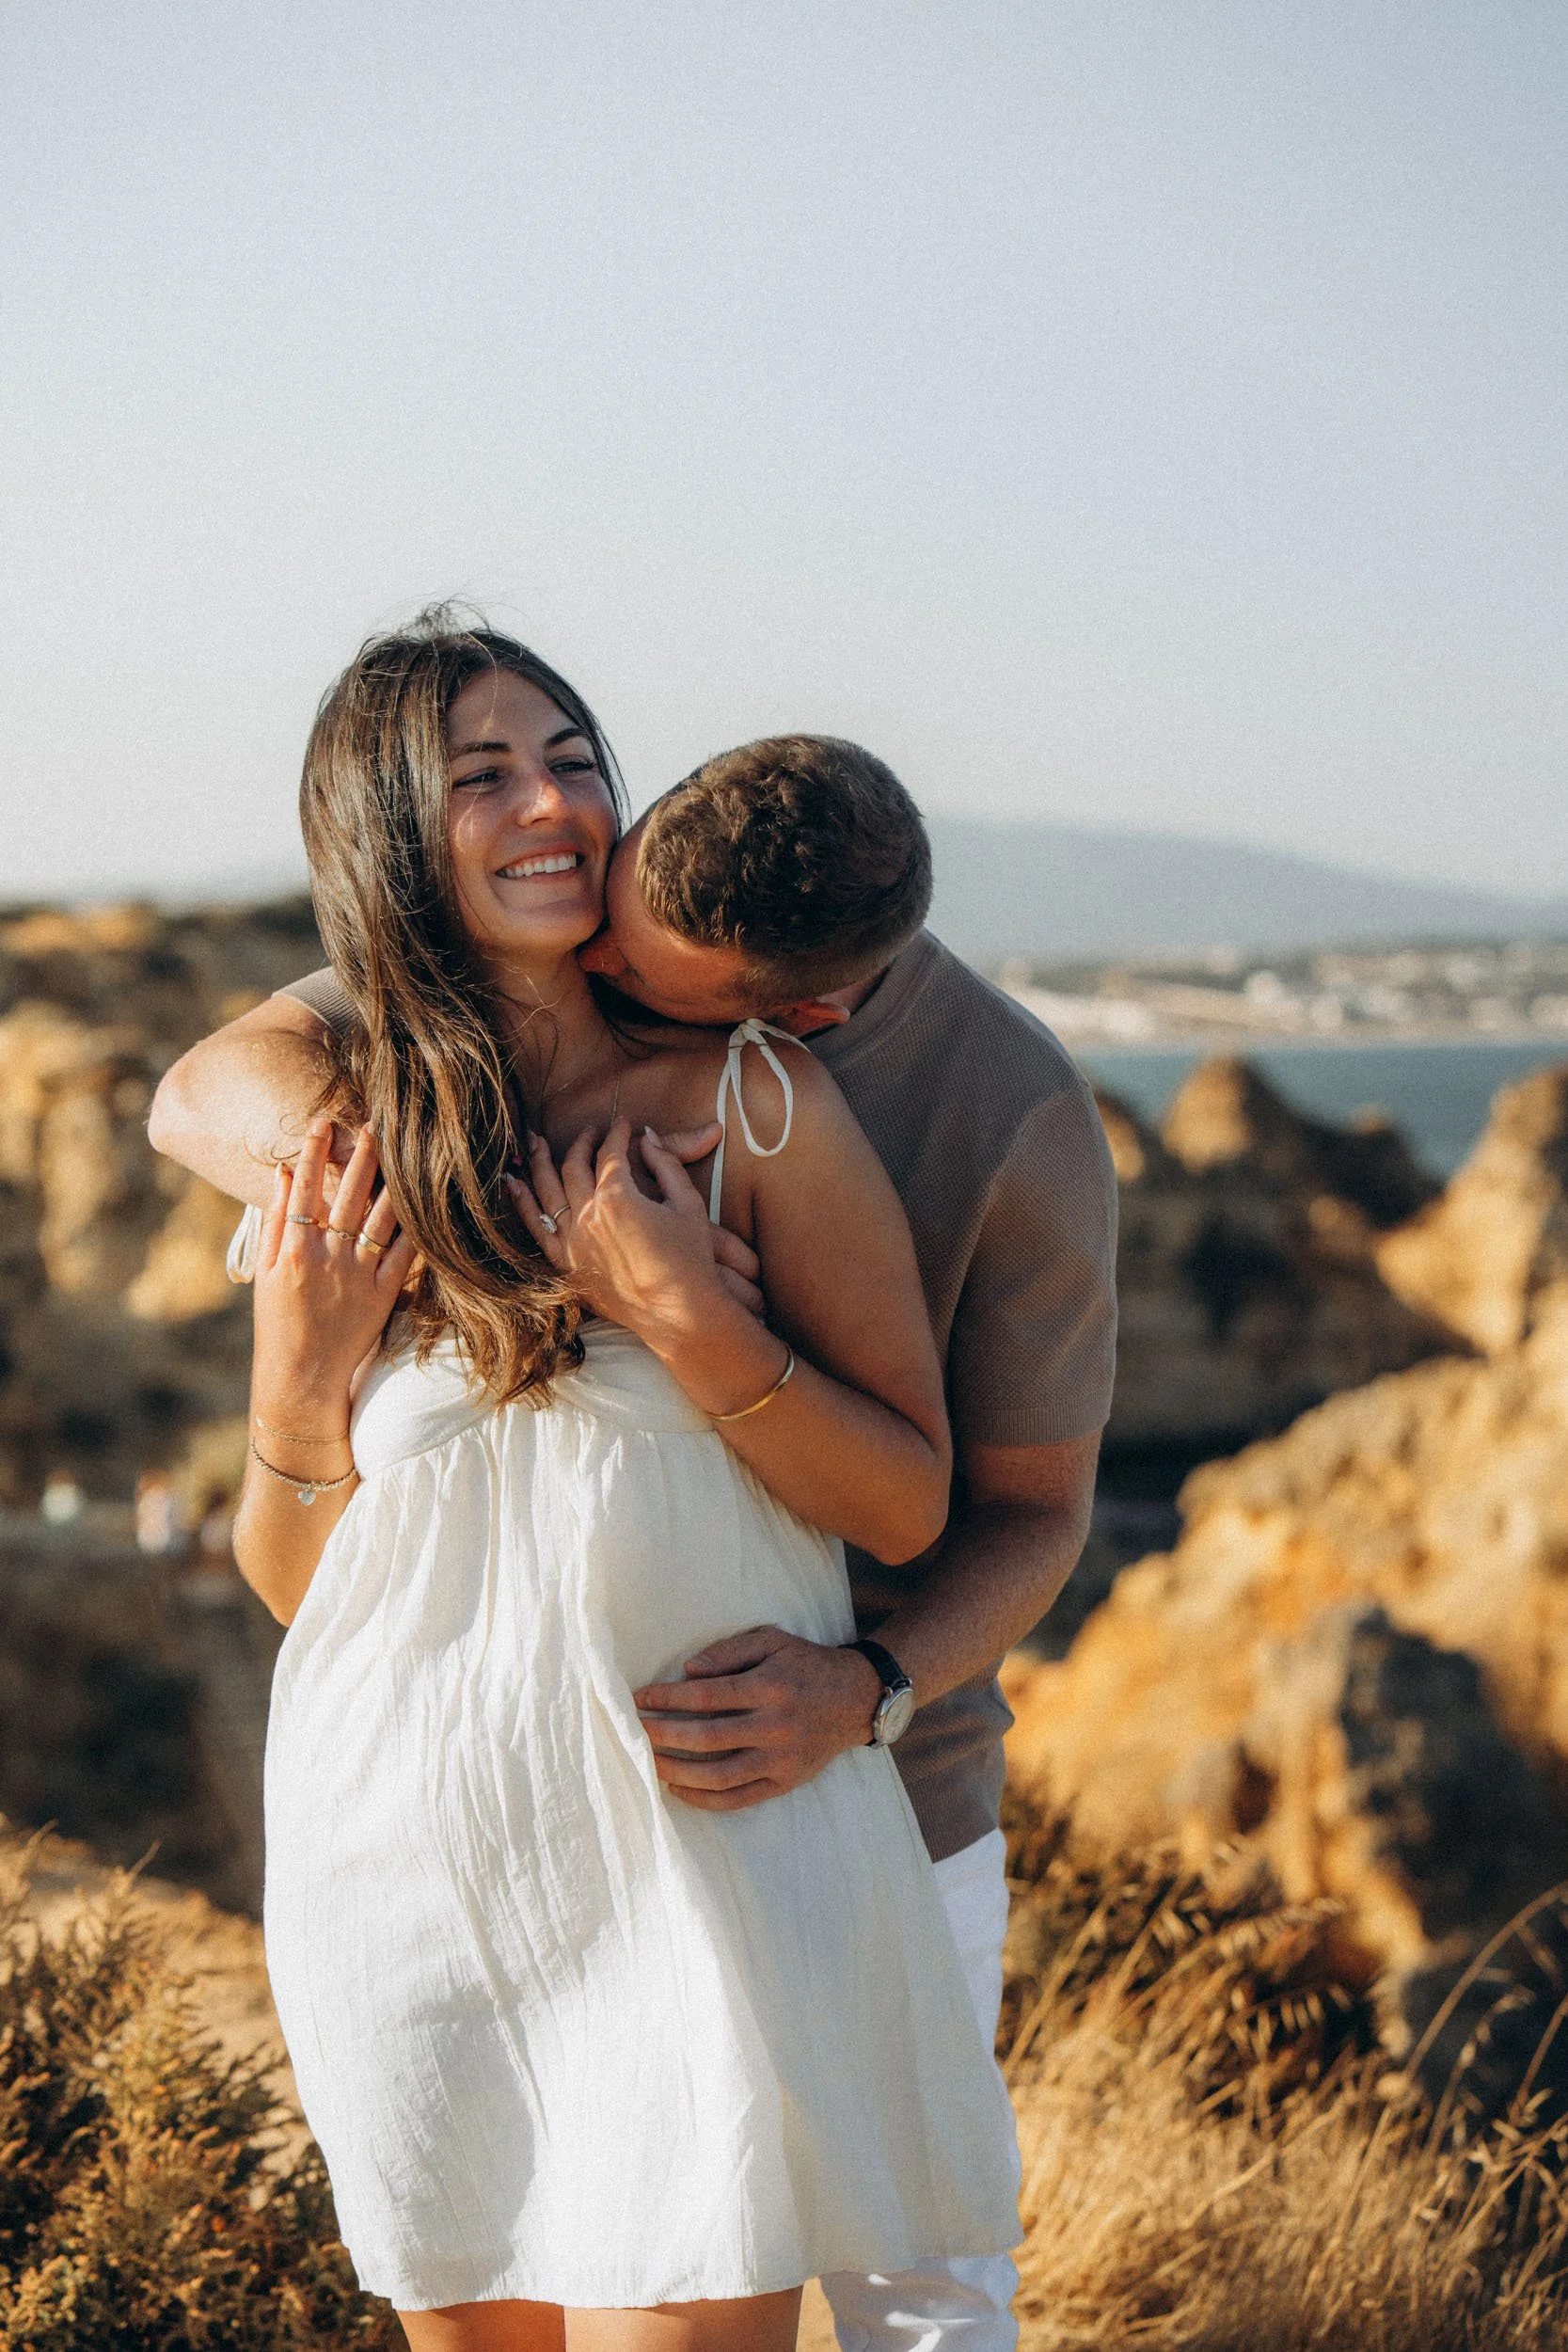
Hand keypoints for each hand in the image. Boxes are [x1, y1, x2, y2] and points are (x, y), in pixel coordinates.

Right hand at [250, 1122, 418, 1428]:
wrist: (301, 1377)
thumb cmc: (277, 1323)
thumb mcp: (263, 1272)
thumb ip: (274, 1221)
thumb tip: (285, 1174)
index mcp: (293, 1250)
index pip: (305, 1188)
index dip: (315, 1151)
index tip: (324, 1121)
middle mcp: (326, 1257)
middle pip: (349, 1194)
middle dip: (363, 1155)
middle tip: (376, 1123)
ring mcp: (357, 1276)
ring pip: (382, 1218)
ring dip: (395, 1181)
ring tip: (406, 1151)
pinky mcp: (382, 1295)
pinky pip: (405, 1254)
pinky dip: (416, 1227)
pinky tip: (429, 1201)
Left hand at [507, 1117, 750, 1343]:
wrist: (678, 1314)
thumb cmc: (690, 1260)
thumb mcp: (688, 1204)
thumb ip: (666, 1164)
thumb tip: (647, 1137)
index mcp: (618, 1197)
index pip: (610, 1154)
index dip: (617, 1134)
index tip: (622, 1125)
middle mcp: (588, 1216)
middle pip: (574, 1166)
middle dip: (582, 1142)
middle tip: (590, 1131)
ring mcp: (572, 1243)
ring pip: (546, 1191)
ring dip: (539, 1161)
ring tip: (534, 1141)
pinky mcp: (567, 1266)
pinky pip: (536, 1229)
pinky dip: (522, 1203)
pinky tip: (512, 1184)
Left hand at [632, 1627, 883, 1810]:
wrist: (856, 1699)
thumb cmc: (805, 1665)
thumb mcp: (772, 1641)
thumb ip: (730, 1652)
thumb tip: (689, 1671)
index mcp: (770, 1686)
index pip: (706, 1695)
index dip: (668, 1698)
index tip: (639, 1698)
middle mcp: (776, 1725)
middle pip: (707, 1737)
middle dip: (663, 1735)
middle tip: (634, 1732)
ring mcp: (782, 1759)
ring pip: (719, 1776)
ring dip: (678, 1772)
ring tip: (649, 1762)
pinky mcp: (786, 1782)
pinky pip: (739, 1799)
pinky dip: (705, 1799)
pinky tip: (679, 1789)